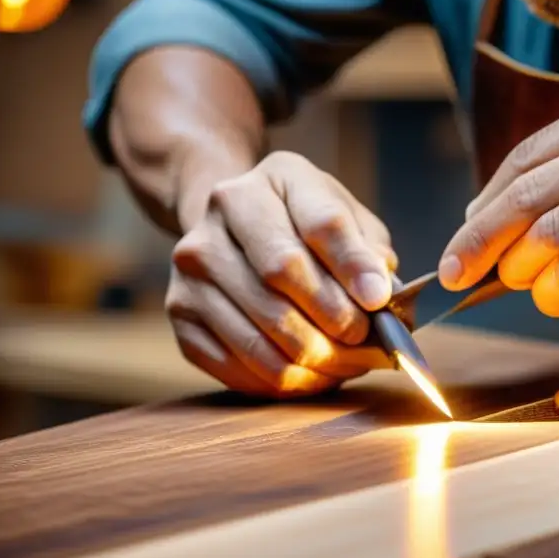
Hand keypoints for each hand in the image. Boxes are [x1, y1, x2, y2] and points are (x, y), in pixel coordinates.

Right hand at [166, 151, 394, 396]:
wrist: (236, 230)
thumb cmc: (306, 229)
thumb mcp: (348, 220)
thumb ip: (368, 251)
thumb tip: (377, 293)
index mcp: (278, 177)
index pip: (321, 223)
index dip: (352, 266)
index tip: (379, 300)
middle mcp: (223, 211)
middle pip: (282, 273)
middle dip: (333, 317)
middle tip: (364, 341)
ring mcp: (193, 262)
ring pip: (259, 327)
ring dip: (312, 359)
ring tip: (345, 366)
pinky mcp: (180, 310)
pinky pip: (235, 362)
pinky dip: (280, 380)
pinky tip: (309, 375)